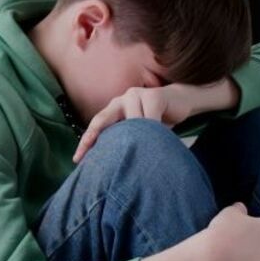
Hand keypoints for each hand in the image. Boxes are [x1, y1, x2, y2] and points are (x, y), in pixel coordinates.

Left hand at [73, 81, 236, 161]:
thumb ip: (126, 139)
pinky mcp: (154, 96)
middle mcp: (122, 100)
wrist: (181, 102)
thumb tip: (111, 165)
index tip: (78, 159)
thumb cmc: (158, 120)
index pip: (97, 125)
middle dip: (93, 138)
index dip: (87, 141)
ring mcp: (136, 95)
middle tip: (90, 158)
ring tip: (136, 154)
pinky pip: (150, 118)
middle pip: (102, 120)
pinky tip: (155, 139)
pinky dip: (152, 130)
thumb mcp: (139, 130)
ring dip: (136, 139)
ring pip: (131, 123)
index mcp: (115, 108)